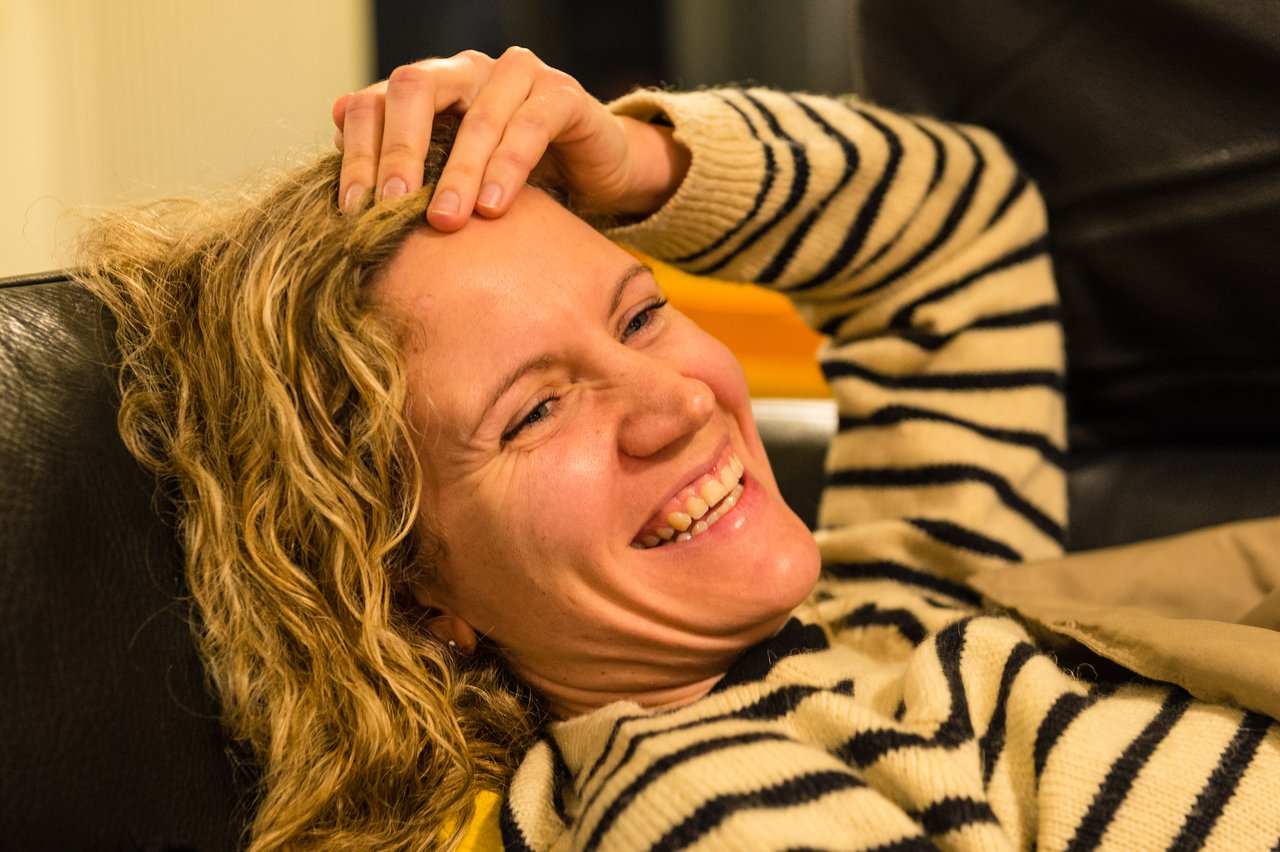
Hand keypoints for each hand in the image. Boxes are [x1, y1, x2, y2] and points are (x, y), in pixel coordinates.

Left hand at [333, 47, 688, 229]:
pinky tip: (493, 206)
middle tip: (391, 205)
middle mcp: (467, 71)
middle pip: (415, 88)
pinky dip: (508, 167)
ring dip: (458, 172)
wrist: (594, 173)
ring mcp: (516, 74)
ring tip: (446, 221)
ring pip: (476, 115)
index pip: (375, 101)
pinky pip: (530, 125)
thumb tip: (337, 155)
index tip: (353, 209)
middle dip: (399, 150)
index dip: (357, 152)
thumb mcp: (452, 179)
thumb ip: (404, 169)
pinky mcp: (562, 94)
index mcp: (429, 86)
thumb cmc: (514, 180)